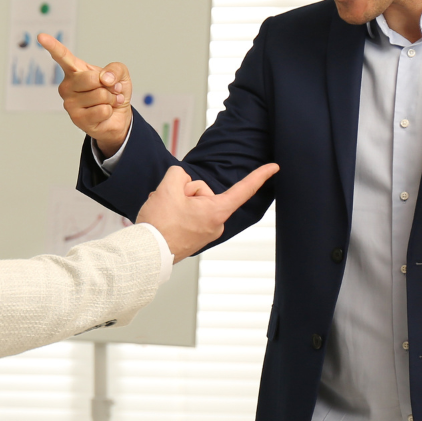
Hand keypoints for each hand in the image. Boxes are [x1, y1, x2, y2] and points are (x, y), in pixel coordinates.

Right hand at [38, 34, 131, 157]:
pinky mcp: (76, 118)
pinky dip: (110, 111)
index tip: (41, 36)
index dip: (52, 46)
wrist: (117, 116)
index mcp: (74, 70)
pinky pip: (102, 110)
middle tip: (109, 90)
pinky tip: (105, 112)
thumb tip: (105, 78)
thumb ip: (115, 69)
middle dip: (108, 85)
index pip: (62, 56)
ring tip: (107, 102)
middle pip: (91, 78)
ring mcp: (69, 103)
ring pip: (100, 95)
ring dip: (111, 99)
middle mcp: (67, 85)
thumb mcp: (120, 74)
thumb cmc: (114, 93)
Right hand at [136, 163, 279, 260]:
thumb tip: (182, 180)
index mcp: (216, 212)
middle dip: (185, 192)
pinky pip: (189, 215)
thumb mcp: (167, 189)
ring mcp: (206, 232)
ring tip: (165, 215)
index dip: (259, 176)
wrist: (147, 253)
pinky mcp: (196, 238)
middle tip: (170, 204)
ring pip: (194, 203)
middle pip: (203, 192)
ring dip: (178, 203)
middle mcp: (216, 224)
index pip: (243, 189)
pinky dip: (177, 214)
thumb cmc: (160, 225)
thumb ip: (178, 175)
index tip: (274, 168)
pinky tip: (166, 221)